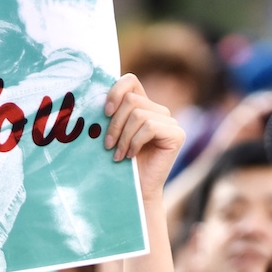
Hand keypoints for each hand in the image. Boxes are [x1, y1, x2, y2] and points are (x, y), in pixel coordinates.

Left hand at [103, 75, 184, 197]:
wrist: (136, 191)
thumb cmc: (120, 164)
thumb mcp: (112, 133)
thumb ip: (110, 114)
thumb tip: (94, 96)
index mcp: (143, 106)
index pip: (130, 81)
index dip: (115, 92)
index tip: (104, 113)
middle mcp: (159, 111)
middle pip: (131, 100)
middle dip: (115, 124)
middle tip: (108, 145)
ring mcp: (170, 122)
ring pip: (139, 115)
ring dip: (123, 137)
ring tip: (118, 154)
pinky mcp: (176, 134)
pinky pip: (149, 127)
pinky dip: (135, 142)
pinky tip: (131, 155)